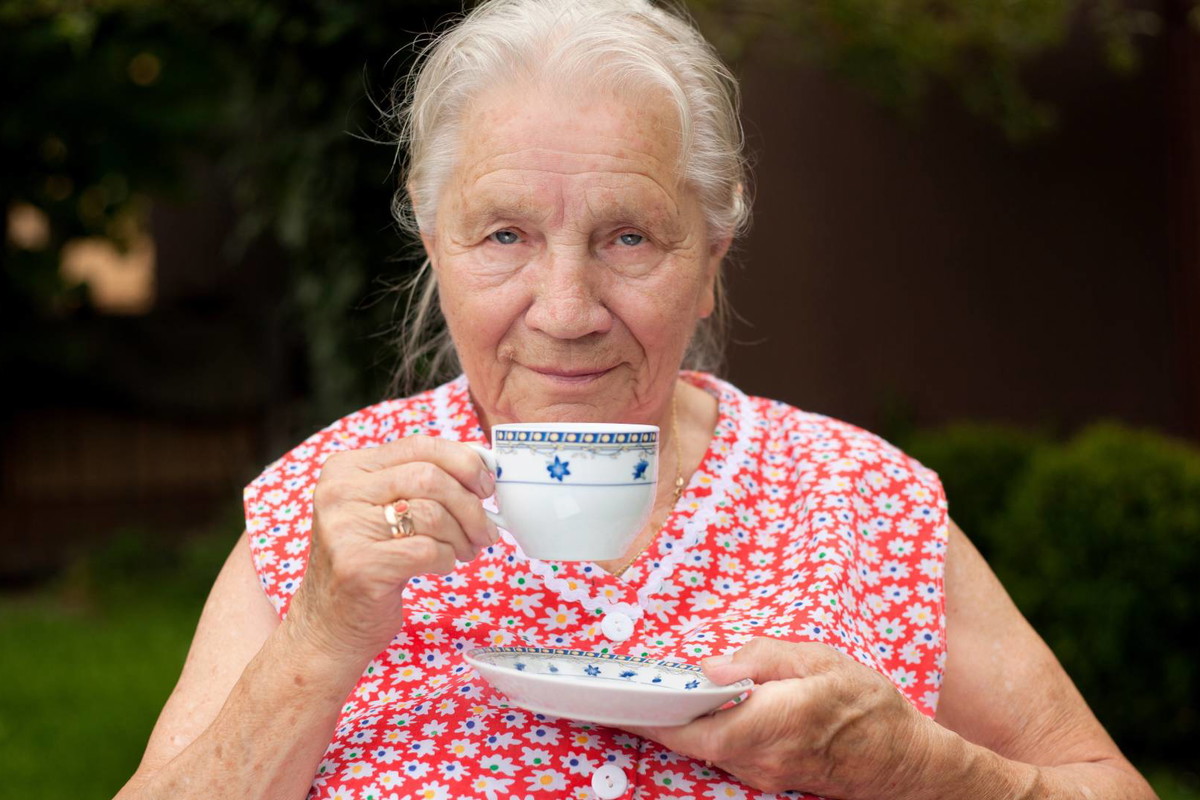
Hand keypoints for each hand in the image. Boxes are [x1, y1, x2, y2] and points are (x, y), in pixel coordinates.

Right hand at [287, 435, 498, 662]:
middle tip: (485, 529)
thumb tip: (481, 465)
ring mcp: (344, 529)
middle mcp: (338, 492)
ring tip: (464, 551)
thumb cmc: (370, 562)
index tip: (485, 486)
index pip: (419, 445)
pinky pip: (428, 550)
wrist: (329, 625)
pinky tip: (440, 566)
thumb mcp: (384, 510)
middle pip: (430, 478)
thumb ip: (420, 482)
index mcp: (347, 468)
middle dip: (470, 506)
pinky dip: (447, 559)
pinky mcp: (359, 565)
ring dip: (462, 536)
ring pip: (433, 514)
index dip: (463, 462)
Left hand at [624, 638, 936, 797]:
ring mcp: (763, 774)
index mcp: (773, 724)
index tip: (616, 702)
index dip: (652, 718)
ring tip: (639, 697)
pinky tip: (686, 712)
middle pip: (689, 743)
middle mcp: (760, 759)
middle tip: (609, 695)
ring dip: (671, 727)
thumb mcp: (821, 661)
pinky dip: (697, 734)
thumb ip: (763, 659)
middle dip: (649, 720)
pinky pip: (721, 755)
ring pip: (702, 751)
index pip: (695, 730)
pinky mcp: (767, 776)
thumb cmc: (869, 706)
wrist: (905, 761)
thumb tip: (712, 667)